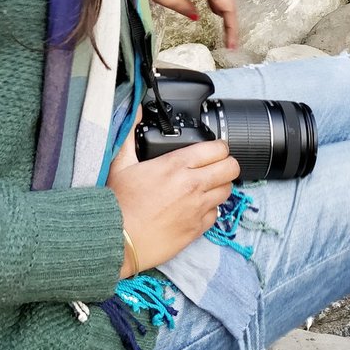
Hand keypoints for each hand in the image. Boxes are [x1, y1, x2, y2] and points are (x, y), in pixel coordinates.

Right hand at [106, 136, 239, 276]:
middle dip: (226, 164)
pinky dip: (209, 209)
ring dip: (219, 185)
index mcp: (176, 165)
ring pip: (227, 190)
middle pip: (231, 168)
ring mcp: (197, 208)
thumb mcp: (121, 163)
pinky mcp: (196, 228)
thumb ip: (131, 133)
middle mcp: (192, 185)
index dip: (218, 146)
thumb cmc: (119, 202)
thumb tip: (137, 110)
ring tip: (205, 185)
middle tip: (215, 166)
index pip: (217, 149)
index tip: (212, 149)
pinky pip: (216, 214)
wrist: (118, 239)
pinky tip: (195, 207)